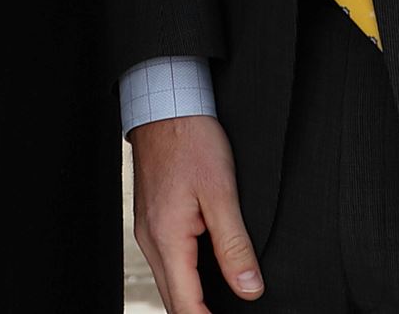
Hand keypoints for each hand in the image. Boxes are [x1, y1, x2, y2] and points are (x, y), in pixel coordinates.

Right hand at [130, 114, 261, 311]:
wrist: (166, 104)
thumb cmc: (192, 140)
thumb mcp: (222, 192)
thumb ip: (234, 245)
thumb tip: (249, 290)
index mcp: (168, 239)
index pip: (187, 305)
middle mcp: (151, 241)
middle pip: (174, 301)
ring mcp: (149, 231)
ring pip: (170, 283)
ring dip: (192, 302)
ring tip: (221, 309)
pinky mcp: (152, 221)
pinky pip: (168, 264)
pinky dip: (186, 281)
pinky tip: (207, 280)